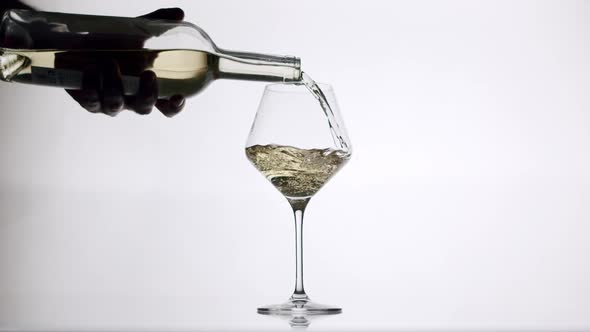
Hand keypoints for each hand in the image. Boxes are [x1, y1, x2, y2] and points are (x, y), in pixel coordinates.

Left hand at [65, 8, 185, 116]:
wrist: (79, 43)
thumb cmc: (115, 41)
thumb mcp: (138, 31)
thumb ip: (159, 23)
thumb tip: (179, 14)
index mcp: (147, 88)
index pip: (166, 107)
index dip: (174, 107)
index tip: (178, 96)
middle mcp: (131, 100)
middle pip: (144, 108)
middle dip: (147, 94)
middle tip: (148, 74)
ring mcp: (110, 104)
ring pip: (115, 105)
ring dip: (114, 85)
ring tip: (109, 61)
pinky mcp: (89, 102)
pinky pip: (91, 102)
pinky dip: (91, 86)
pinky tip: (91, 69)